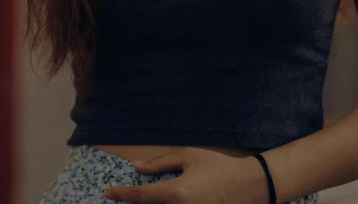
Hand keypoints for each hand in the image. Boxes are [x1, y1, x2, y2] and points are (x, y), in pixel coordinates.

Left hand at [103, 147, 267, 203]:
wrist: (250, 186)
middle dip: (133, 203)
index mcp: (177, 193)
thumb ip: (161, 163)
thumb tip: (137, 167)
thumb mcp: (190, 157)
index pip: (141, 197)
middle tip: (118, 195)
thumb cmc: (218, 167)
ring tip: (142, 199)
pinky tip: (165, 200)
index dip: (121, 195)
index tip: (107, 192)